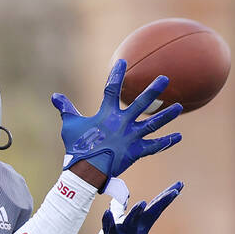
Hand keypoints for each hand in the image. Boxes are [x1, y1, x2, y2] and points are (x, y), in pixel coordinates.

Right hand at [53, 59, 182, 181]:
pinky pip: (154, 146)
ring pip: (152, 123)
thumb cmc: (77, 148)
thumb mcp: (70, 126)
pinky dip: (166, 142)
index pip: (112, 88)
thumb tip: (55, 96)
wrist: (86, 171)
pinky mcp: (136, 152)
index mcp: (106, 113)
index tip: (123, 61)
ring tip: (179, 107)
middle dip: (153, 89)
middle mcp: (122, 122)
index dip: (117, 74)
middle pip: (141, 102)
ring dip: (166, 115)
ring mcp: (131, 137)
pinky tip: (178, 136)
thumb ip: (66, 109)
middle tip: (165, 78)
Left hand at [82, 181, 183, 233]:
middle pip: (150, 212)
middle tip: (174, 192)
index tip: (180, 184)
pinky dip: (108, 220)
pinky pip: (108, 229)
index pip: (156, 206)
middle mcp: (136, 227)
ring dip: (135, 213)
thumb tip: (122, 194)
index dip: (168, 196)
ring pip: (131, 221)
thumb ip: (120, 207)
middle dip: (162, 202)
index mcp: (141, 222)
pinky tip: (107, 211)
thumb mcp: (121, 221)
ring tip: (141, 203)